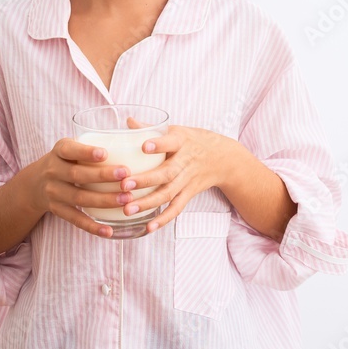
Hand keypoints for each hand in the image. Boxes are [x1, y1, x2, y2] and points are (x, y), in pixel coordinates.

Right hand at [23, 137, 137, 238]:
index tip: (105, 153)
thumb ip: (94, 141)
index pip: (69, 149)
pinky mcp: (57, 210)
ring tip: (126, 199)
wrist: (34, 183)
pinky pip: (75, 219)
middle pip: (77, 175)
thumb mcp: (72, 146)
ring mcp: (53, 192)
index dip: (86, 152)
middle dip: (102, 176)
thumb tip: (136, 128)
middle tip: (126, 175)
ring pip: (79, 198)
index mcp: (59, 150)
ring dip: (104, 200)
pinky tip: (109, 230)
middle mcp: (53, 171)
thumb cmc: (67, 160)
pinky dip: (92, 226)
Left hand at [118, 123, 235, 233]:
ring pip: (168, 193)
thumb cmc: (192, 141)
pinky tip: (148, 227)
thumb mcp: (177, 130)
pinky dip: (163, 219)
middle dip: (145, 180)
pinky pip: (176, 208)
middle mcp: (186, 161)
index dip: (159, 144)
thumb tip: (127, 121)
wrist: (223, 158)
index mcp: (181, 141)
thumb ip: (151, 128)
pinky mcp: (189, 193)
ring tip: (127, 209)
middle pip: (167, 172)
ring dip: (148, 203)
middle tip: (124, 185)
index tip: (143, 147)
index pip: (171, 142)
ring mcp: (188, 179)